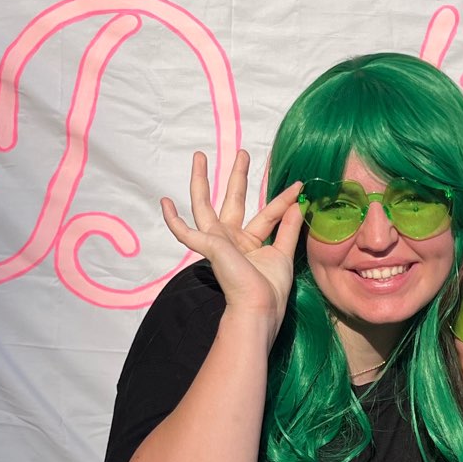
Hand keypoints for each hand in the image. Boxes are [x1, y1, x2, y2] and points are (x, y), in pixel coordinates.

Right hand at [160, 150, 303, 339]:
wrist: (258, 308)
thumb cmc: (269, 289)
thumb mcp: (283, 253)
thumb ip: (288, 228)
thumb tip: (297, 203)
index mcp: (250, 243)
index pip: (268, 213)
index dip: (283, 199)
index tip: (298, 184)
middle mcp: (231, 239)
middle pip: (232, 200)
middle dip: (237, 176)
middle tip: (242, 153)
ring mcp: (217, 241)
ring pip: (203, 205)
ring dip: (200, 180)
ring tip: (199, 156)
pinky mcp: (207, 246)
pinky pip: (184, 231)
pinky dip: (173, 219)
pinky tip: (164, 202)